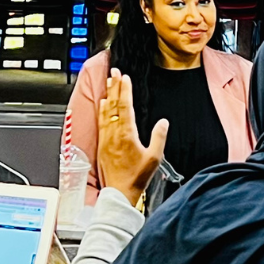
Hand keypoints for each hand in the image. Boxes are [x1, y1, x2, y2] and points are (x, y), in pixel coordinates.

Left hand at [97, 69, 168, 207]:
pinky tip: (103, 103)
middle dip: (114, 86)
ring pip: (106, 111)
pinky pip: (101, 121)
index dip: (125, 90)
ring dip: (108, 94)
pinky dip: (102, 110)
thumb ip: (159, 137)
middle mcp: (114, 133)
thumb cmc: (137, 177)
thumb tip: (163, 122)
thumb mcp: (154, 157)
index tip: (125, 78)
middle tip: (115, 71)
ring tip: (109, 81)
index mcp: (127, 134)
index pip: (125, 106)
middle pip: (114, 104)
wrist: (120, 191)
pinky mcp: (102, 143)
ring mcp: (106, 138)